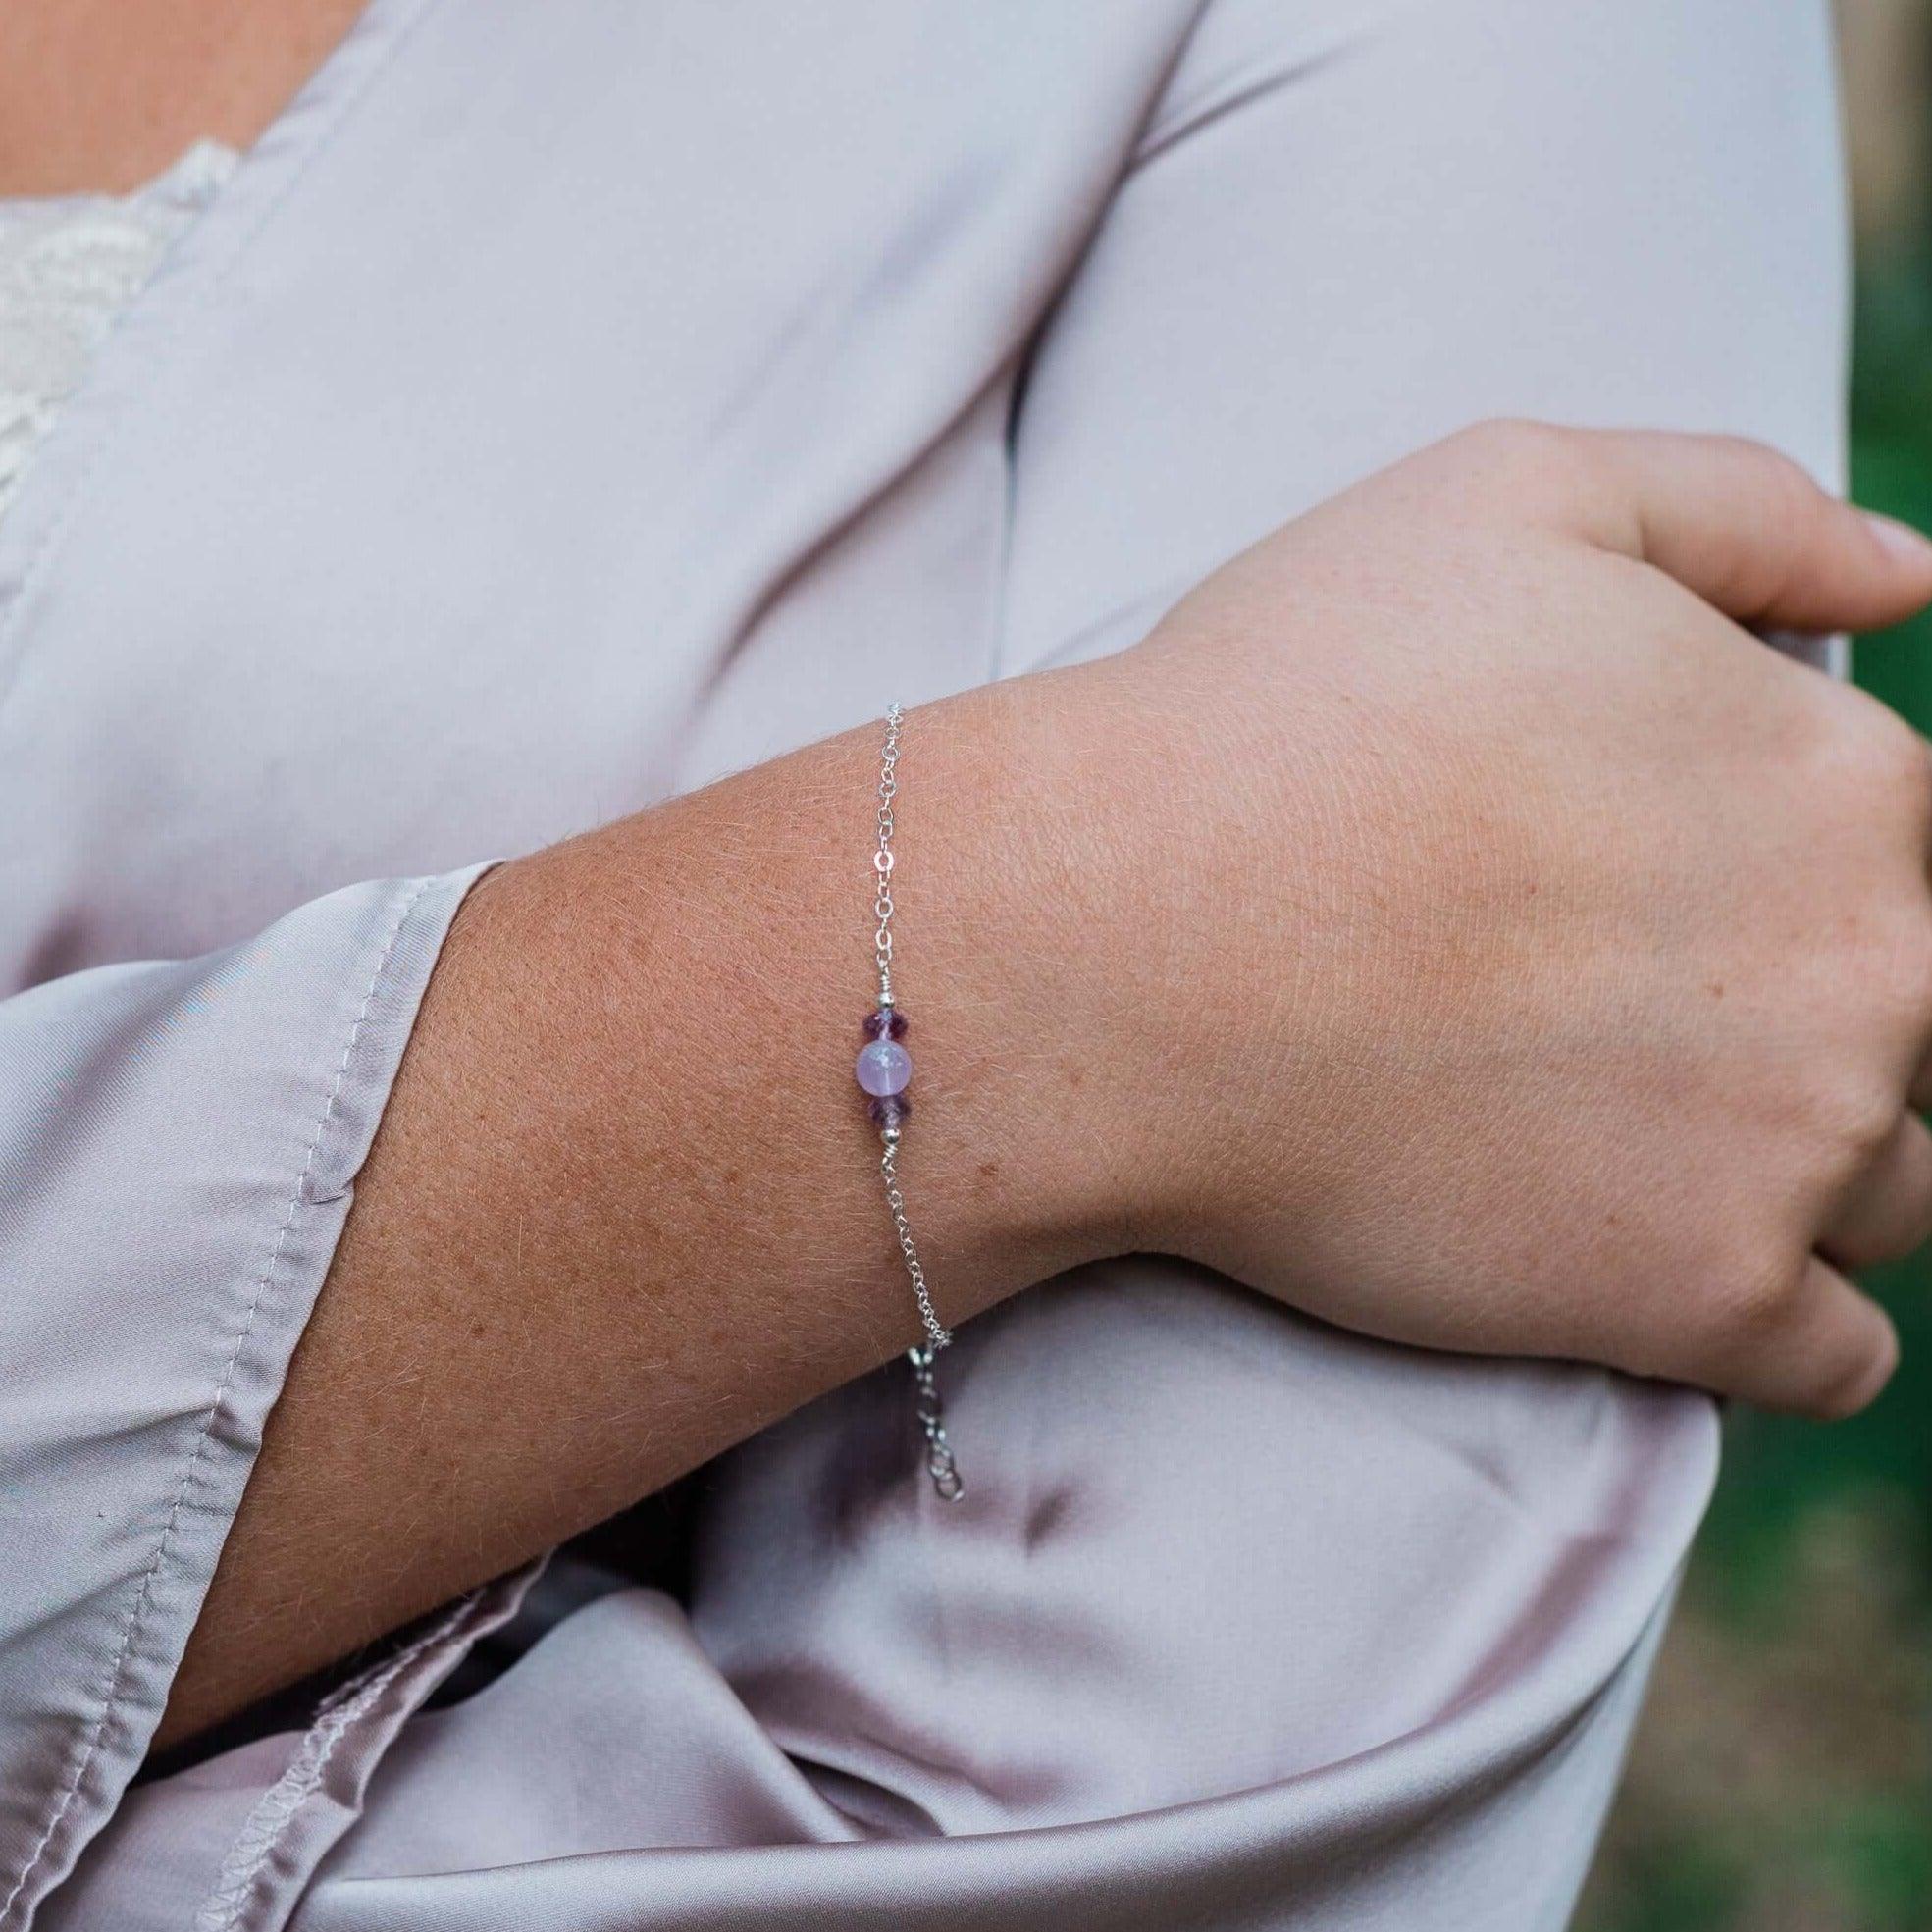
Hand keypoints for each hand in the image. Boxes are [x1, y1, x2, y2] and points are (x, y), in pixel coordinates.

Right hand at [1104, 423, 1931, 1415]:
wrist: (1122, 944)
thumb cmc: (1285, 708)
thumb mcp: (1512, 496)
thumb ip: (1745, 513)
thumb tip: (1917, 574)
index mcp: (1848, 779)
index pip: (1908, 852)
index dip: (1776, 868)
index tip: (1647, 894)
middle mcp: (1878, 967)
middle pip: (1915, 1025)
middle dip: (1802, 1020)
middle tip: (1616, 1014)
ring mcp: (1803, 1149)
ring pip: (1895, 1189)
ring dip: (1794, 1168)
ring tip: (1617, 1136)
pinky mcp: (1702, 1302)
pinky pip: (1835, 1358)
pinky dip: (1775, 1324)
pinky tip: (1662, 1267)